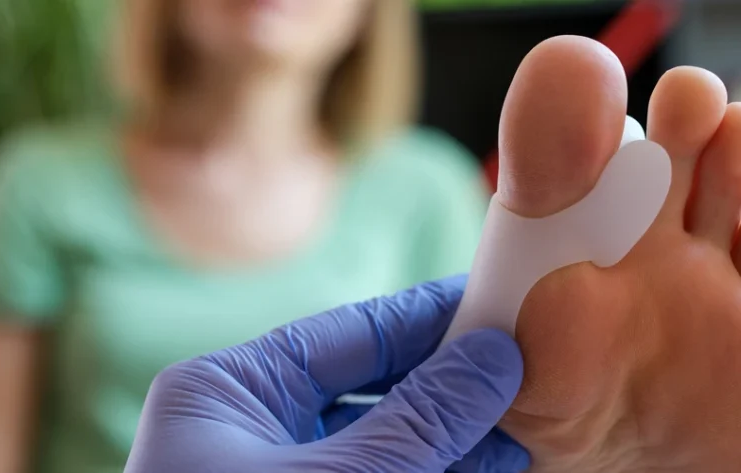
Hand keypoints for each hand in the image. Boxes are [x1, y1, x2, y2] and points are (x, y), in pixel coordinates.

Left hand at [124, 276, 528, 472]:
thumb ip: (417, 421)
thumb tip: (494, 356)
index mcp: (227, 392)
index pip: (347, 333)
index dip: (425, 315)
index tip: (493, 299)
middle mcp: (249, 427)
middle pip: (369, 383)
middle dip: (448, 378)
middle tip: (526, 359)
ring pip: (382, 438)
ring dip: (452, 434)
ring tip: (526, 418)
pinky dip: (434, 472)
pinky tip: (493, 464)